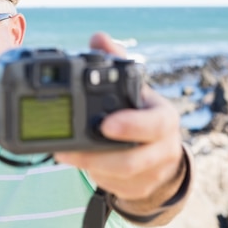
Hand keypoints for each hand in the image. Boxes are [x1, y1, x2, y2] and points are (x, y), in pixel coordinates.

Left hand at [54, 32, 182, 200]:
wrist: (160, 153)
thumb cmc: (140, 114)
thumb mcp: (132, 89)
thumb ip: (116, 63)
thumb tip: (99, 38)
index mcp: (163, 119)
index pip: (156, 124)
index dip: (132, 126)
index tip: (105, 125)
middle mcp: (163, 148)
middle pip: (134, 159)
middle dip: (97, 156)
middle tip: (65, 149)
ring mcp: (152, 172)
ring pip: (119, 176)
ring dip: (89, 166)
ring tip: (63, 154)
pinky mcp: (138, 189)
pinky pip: (114, 187)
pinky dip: (94, 175)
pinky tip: (78, 164)